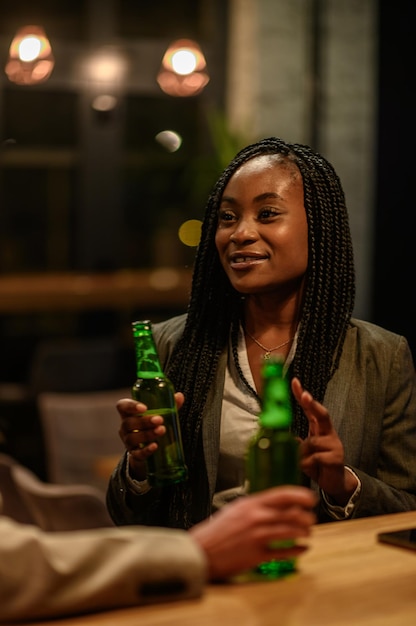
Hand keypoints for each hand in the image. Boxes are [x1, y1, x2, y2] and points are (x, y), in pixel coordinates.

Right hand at [117, 392, 184, 480]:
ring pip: (132, 438)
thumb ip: (169, 405)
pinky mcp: (134, 454)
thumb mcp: (160, 413)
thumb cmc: (152, 423)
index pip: (122, 406)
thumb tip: (179, 396)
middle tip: (160, 420)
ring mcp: (128, 441)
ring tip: (162, 430)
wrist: (148, 446)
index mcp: (128, 413)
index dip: (131, 406)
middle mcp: (125, 427)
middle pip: (129, 423)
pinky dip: (146, 450)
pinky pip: (138, 453)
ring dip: (147, 434)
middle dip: (144, 421)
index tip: (144, 408)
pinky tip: (155, 446)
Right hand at [189, 486, 315, 579]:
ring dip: (304, 532)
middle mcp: (256, 517)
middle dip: (306, 517)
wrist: (202, 551)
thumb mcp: (235, 510)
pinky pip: (283, 552)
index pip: (282, 494)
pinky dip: (297, 550)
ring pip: (290, 531)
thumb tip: (276, 505)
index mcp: (250, 504)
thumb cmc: (217, 531)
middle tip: (310, 519)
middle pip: (291, 513)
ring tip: (307, 533)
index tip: (310, 498)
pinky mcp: (256, 555)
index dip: (300, 495)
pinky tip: (303, 549)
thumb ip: (255, 506)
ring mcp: (257, 536)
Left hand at [291, 377, 357, 505]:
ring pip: (311, 443)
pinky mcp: (336, 458)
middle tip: (305, 395)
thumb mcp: (303, 452)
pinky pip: (314, 457)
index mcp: (320, 429)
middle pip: (322, 415)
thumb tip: (280, 435)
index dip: (303, 396)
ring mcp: (334, 445)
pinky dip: (307, 464)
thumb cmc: (317, 465)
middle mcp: (328, 433)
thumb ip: (295, 442)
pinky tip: (312, 468)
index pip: (311, 409)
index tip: (294, 382)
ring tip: (305, 463)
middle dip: (312, 404)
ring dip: (302, 454)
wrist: (335, 483)